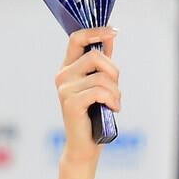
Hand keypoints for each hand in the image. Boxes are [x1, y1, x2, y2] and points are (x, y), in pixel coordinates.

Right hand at [55, 28, 120, 165]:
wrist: (85, 146)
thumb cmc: (94, 117)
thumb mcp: (99, 85)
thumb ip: (102, 63)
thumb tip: (110, 37)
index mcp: (67, 68)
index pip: (77, 38)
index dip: (96, 32)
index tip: (113, 32)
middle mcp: (62, 76)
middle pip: (95, 56)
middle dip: (114, 72)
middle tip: (116, 91)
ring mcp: (65, 89)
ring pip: (102, 77)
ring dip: (115, 92)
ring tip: (114, 104)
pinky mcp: (71, 103)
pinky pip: (100, 91)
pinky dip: (112, 100)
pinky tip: (113, 109)